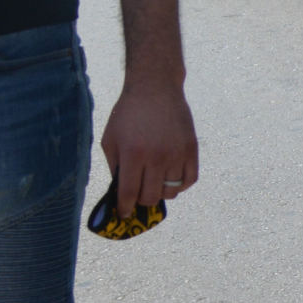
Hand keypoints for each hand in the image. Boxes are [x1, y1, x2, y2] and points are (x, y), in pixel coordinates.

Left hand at [101, 78, 197, 215]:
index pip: (129, 193)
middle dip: (141, 201)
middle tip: (137, 196)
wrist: (155, 89)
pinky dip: (180, 185)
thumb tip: (121, 192)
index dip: (124, 208)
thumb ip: (115, 167)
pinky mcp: (191, 149)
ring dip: (160, 192)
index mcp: (133, 154)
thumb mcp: (111, 139)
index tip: (123, 214)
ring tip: (154, 184)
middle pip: (151, 196)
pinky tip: (170, 178)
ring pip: (171, 191)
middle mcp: (157, 156)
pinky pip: (189, 180)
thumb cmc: (128, 114)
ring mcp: (177, 154)